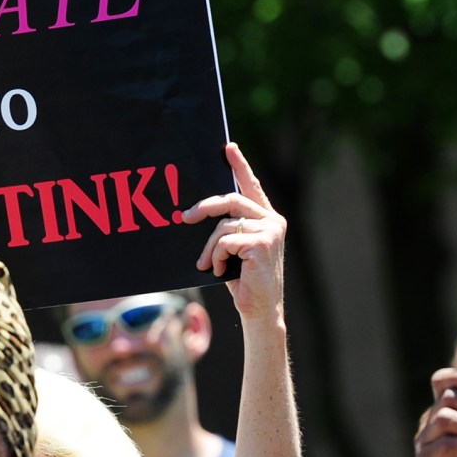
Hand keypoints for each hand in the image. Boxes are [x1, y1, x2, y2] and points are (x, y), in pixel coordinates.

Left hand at [187, 143, 285, 322]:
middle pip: (231, 200)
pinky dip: (217, 257)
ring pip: (224, 225)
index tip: (228, 147)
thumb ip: (228, 228)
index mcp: (266, 218)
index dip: (240, 165)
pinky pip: (225, 241)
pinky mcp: (263, 243)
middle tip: (184, 217)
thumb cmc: (244, 280)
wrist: (260, 309)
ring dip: (210, 247)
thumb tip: (198, 212)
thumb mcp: (235, 249)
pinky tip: (222, 270)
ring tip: (209, 264)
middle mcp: (272, 220)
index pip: (251, 186)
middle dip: (205, 207)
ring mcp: (270, 231)